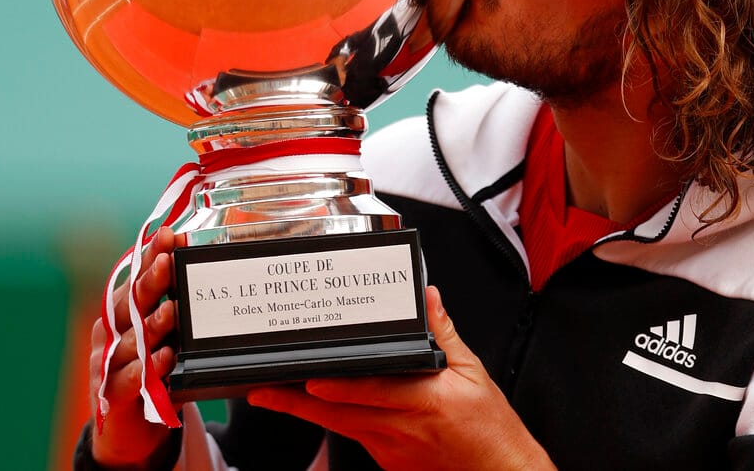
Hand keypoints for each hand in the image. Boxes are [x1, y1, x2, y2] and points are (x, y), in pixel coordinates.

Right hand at [88, 226, 180, 468]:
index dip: (150, 256)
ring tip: (172, 312)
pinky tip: (163, 358)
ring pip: (129, 341)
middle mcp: (112, 334)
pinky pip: (127, 380)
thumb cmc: (153, 373)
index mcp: (124, 314)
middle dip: (150, 282)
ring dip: (151, 326)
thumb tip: (208, 273)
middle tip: (168, 261)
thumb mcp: (167, 337)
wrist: (130, 431)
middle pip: (130, 304)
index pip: (137, 279)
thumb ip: (178, 309)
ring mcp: (108, 365)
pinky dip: (144, 369)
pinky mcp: (112, 397)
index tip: (169, 235)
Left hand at [247, 286, 554, 469]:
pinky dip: (337, 422)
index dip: (338, 388)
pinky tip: (321, 409)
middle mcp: (401, 430)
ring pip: (341, 428)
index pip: (372, 392)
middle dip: (298, 402)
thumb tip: (427, 299)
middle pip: (339, 415)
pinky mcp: (388, 463)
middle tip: (264, 390)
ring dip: (307, 412)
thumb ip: (445, 334)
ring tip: (274, 396)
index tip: (310, 379)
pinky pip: (356, 437)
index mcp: (425, 402)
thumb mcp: (474, 374)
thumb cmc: (489, 429)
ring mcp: (391, 451)